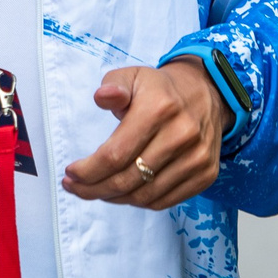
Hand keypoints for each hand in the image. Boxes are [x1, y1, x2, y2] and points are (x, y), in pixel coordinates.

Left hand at [62, 57, 228, 208]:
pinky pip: (164, 201)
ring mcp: (197, 158)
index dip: (89, 170)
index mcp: (160, 108)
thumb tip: (101, 97)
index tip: (71, 173)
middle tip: (76, 188)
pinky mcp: (206, 175)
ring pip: (145, 196)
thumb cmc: (159, 89)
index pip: (116, 154)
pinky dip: (138, 202)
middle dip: (94, 189)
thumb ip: (113, 85)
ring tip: (96, 190)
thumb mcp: (132, 76)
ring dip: (114, 198)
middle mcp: (182, 135)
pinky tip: (122, 193)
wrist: (207, 95)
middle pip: (128, 179)